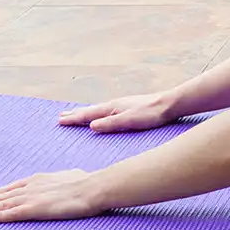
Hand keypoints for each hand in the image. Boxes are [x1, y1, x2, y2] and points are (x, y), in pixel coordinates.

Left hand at [0, 169, 106, 222]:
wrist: (93, 187)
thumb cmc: (87, 182)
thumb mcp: (70, 177)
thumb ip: (61, 181)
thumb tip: (67, 180)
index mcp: (39, 179)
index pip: (12, 187)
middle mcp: (31, 187)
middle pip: (3, 195)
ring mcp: (32, 197)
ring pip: (2, 204)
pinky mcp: (34, 209)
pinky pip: (11, 214)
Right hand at [59, 91, 179, 132]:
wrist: (169, 104)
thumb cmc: (150, 114)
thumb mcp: (129, 121)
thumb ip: (110, 123)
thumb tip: (90, 126)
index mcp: (112, 107)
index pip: (88, 114)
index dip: (74, 118)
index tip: (59, 120)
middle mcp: (115, 104)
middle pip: (91, 110)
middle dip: (76, 113)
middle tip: (61, 115)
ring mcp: (122, 105)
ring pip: (99, 109)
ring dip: (86, 112)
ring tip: (77, 114)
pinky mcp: (129, 107)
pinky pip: (107, 110)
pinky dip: (98, 113)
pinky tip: (103, 115)